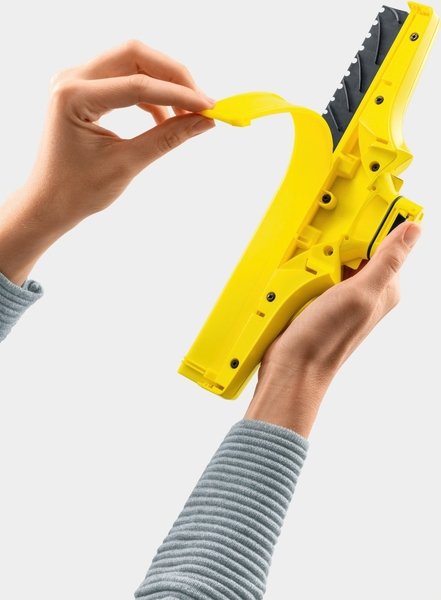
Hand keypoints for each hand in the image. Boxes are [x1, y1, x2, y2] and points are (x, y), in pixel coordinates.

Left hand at [0, 40, 214, 285]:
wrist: (49, 203)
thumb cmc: (78, 190)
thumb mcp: (127, 164)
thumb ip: (167, 138)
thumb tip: (204, 122)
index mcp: (74, 96)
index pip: (138, 84)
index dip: (179, 94)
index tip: (210, 108)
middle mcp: (72, 78)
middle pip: (135, 55)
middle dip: (173, 76)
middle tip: (201, 103)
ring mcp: (77, 80)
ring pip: (133, 62)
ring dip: (164, 84)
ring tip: (186, 115)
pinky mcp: (86, 90)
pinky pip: (125, 78)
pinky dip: (150, 94)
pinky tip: (165, 118)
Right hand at [245, 221, 421, 436]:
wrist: (292, 364)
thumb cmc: (327, 338)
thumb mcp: (361, 293)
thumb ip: (387, 260)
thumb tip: (413, 230)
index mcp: (386, 287)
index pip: (391, 242)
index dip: (380, 222)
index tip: (367, 204)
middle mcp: (367, 289)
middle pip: (361, 244)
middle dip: (345, 236)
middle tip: (331, 243)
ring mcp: (342, 292)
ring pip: (336, 254)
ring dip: (323, 250)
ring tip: (313, 261)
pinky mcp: (320, 296)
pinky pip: (318, 267)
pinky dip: (309, 263)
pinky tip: (301, 269)